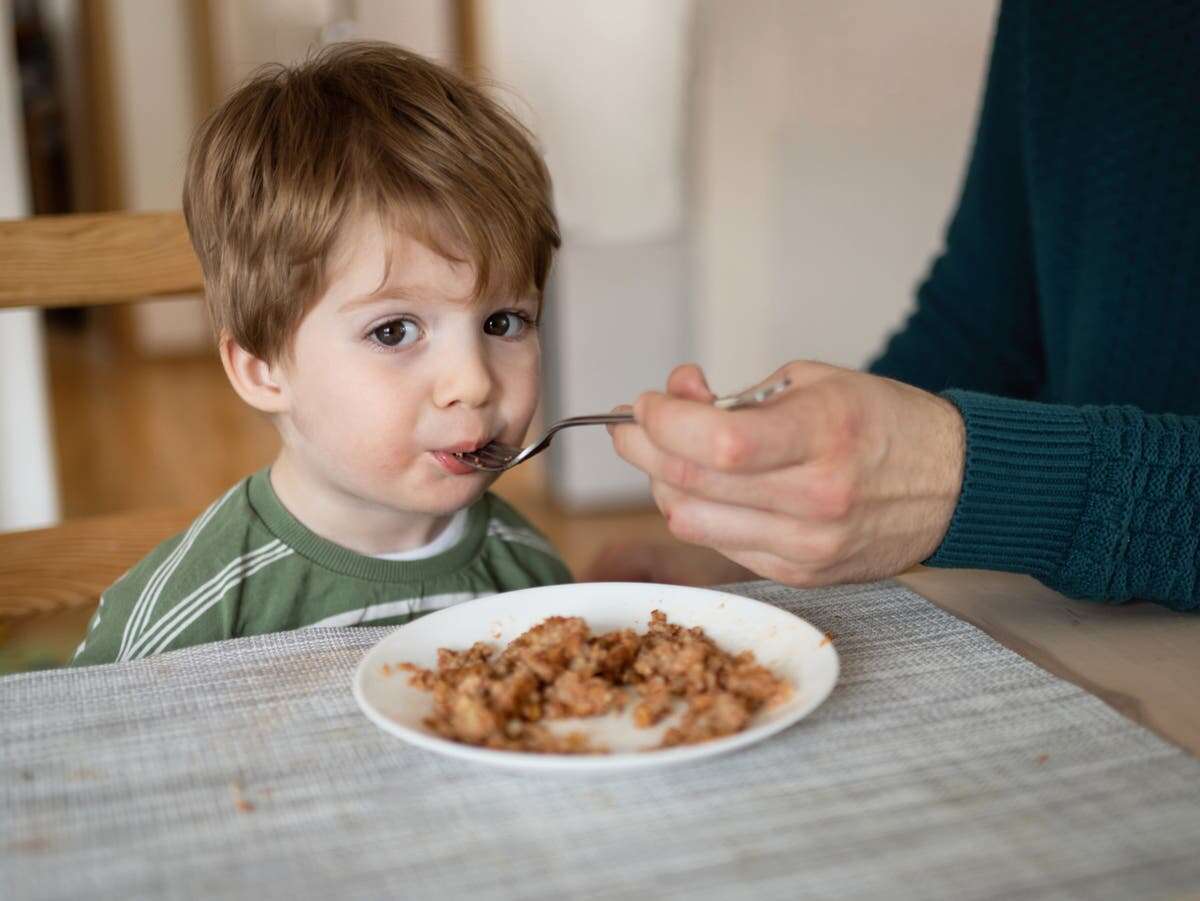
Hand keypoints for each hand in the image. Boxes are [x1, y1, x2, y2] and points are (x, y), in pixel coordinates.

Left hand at [609, 361, 964, 586]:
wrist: (955, 486)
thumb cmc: (883, 423)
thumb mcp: (816, 382)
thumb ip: (739, 396)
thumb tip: (673, 399)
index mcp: (825, 435)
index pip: (719, 442)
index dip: (663, 422)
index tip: (644, 404)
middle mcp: (817, 499)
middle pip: (692, 483)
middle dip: (643, 447)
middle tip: (633, 424)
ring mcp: (809, 546)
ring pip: (692, 521)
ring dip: (662, 482)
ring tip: (670, 453)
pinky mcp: (802, 574)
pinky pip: (720, 544)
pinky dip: (699, 512)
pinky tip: (708, 486)